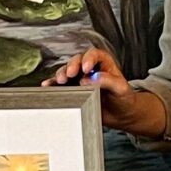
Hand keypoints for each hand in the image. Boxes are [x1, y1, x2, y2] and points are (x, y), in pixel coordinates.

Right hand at [41, 47, 161, 135]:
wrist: (121, 115)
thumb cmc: (123, 99)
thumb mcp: (120, 89)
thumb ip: (107, 81)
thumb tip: (88, 79)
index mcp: (103, 62)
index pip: (93, 55)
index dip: (88, 59)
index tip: (86, 68)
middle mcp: (89, 68)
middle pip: (76, 61)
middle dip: (71, 67)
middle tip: (70, 75)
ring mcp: (78, 78)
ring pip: (66, 71)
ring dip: (61, 74)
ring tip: (61, 81)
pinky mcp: (72, 90)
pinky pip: (60, 85)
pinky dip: (53, 85)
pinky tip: (47, 86)